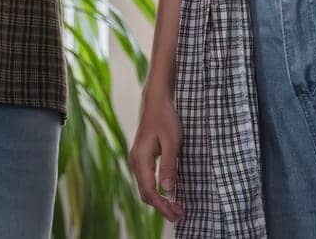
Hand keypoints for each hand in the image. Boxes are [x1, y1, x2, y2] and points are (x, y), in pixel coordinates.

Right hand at [129, 87, 185, 222]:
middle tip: (180, 214)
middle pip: (145, 193)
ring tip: (177, 207)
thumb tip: (167, 190)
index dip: (163, 206)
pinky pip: (147, 181)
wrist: (156, 101)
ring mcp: (137, 160)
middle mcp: (135, 162)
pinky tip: (169, 194)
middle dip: (162, 207)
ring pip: (145, 188)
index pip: (149, 191)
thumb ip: (169, 166)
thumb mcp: (172, 142)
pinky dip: (157, 191)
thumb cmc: (165, 118)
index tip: (177, 213)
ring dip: (160, 200)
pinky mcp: (142, 158)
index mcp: (140, 159)